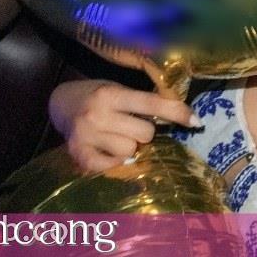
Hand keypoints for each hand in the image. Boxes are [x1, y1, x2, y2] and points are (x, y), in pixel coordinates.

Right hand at [49, 79, 200, 171]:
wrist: (60, 103)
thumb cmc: (98, 96)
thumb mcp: (119, 90)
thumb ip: (144, 102)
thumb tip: (182, 117)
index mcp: (111, 94)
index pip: (151, 104)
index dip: (176, 112)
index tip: (196, 121)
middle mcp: (98, 114)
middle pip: (145, 133)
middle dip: (145, 131)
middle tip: (131, 125)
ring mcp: (86, 136)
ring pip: (130, 151)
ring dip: (129, 146)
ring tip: (115, 136)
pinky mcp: (78, 155)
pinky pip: (112, 166)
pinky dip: (115, 160)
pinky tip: (107, 149)